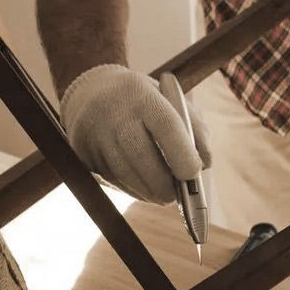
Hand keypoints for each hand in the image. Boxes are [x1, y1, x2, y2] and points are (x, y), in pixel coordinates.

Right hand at [59, 64, 210, 203]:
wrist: (90, 93)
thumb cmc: (141, 100)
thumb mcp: (170, 99)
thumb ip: (194, 128)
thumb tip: (204, 165)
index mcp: (142, 95)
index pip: (166, 125)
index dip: (182, 154)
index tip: (194, 173)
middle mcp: (115, 115)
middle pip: (142, 157)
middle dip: (165, 184)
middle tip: (178, 196)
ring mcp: (96, 136)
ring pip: (126, 176)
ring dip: (149, 192)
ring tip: (163, 194)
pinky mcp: (85, 155)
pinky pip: (113, 181)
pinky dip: (133, 190)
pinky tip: (143, 187)